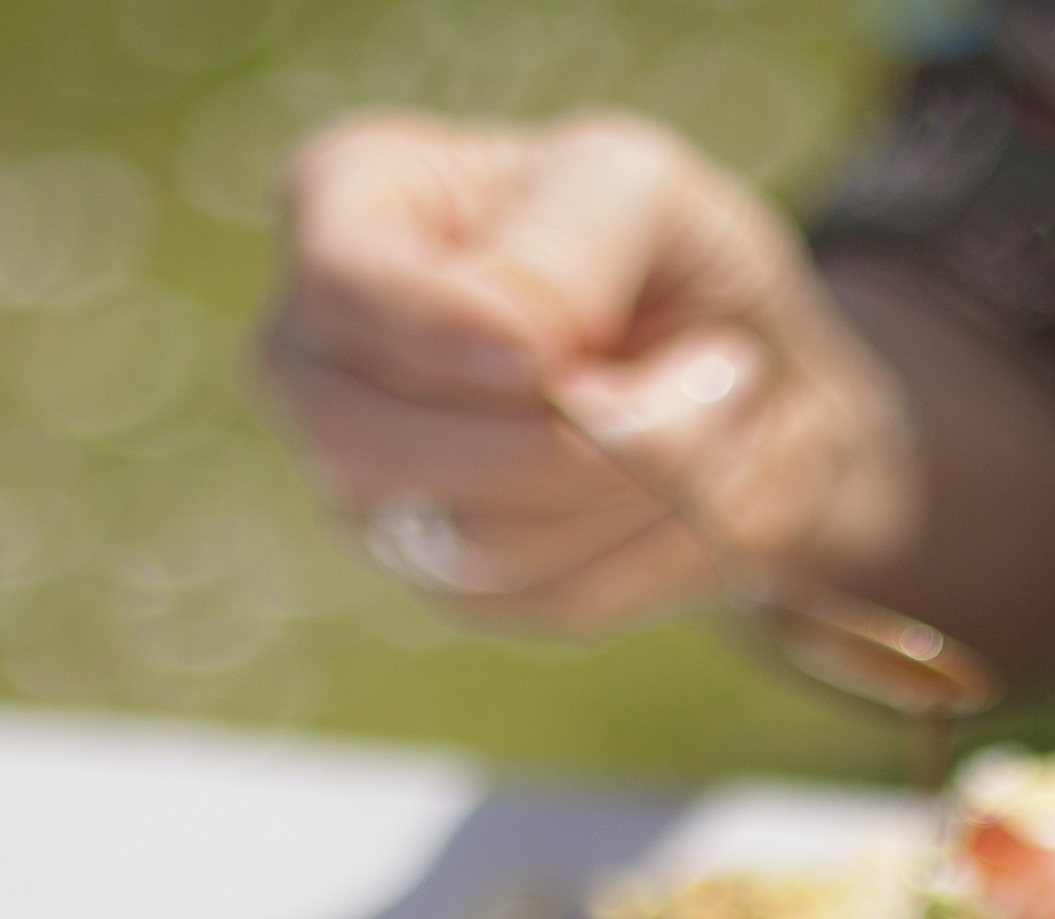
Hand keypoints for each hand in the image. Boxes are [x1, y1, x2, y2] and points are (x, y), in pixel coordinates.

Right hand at [259, 110, 919, 634]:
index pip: (342, 283)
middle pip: (381, 445)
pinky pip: (544, 597)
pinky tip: (691, 488)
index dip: (451, 330)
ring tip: (714, 412)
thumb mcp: (642, 184)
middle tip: (717, 373)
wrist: (735, 377)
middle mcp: (319, 359)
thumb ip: (571, 238)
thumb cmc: (664, 252)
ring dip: (636, 488)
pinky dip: (648, 549)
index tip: (562, 346)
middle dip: (573, 435)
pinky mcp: (446, 583)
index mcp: (344, 207)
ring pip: (474, 539)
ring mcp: (365, 488)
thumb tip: (519, 346)